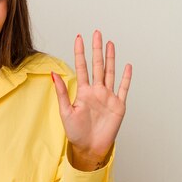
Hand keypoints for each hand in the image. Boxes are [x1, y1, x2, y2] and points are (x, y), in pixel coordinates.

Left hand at [52, 30, 131, 170]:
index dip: (80, 52)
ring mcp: (108, 97)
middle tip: (97, 33)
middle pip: (97, 65)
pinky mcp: (118, 105)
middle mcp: (96, 91)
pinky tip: (127, 66)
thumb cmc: (76, 132)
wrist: (90, 148)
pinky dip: (126, 78)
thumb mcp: (65, 111)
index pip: (82, 67)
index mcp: (83, 92)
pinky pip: (124, 89)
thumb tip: (54, 74)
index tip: (79, 38)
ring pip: (110, 73)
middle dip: (97, 49)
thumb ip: (61, 92)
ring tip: (110, 43)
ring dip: (111, 58)